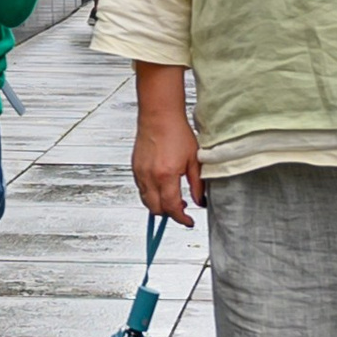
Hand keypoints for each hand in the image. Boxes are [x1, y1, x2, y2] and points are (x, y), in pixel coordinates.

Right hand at [132, 78, 203, 224]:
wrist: (159, 115)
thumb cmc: (176, 132)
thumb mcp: (194, 160)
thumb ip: (198, 184)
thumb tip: (201, 201)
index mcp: (166, 176)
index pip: (172, 208)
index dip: (182, 219)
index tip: (189, 221)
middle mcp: (150, 176)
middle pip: (156, 209)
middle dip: (169, 214)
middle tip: (182, 210)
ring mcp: (140, 172)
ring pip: (146, 201)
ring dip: (158, 205)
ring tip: (172, 198)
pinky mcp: (135, 167)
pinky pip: (141, 189)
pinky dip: (150, 194)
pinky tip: (161, 186)